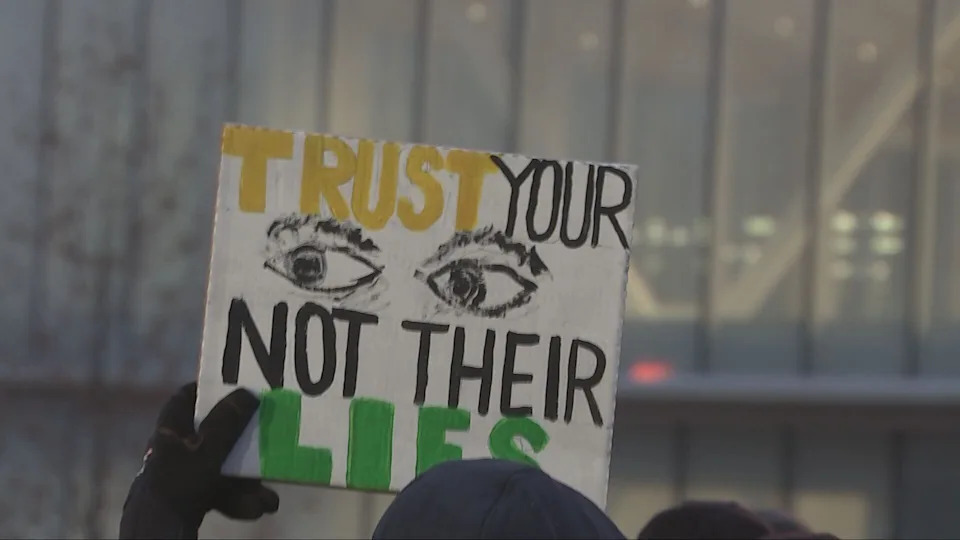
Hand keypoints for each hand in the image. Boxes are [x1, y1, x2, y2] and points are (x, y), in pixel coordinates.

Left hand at [120, 383, 278, 537]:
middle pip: (213, 434)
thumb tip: (247, 393)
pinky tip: (260, 508)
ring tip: (269, 495)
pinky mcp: (190, 499)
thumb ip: (227, 422)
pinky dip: (239, 499)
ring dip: (247, 480)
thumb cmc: (179, 484)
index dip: (207, 390)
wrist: (159, 530)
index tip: (234, 387)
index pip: (185, 398)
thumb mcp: (207, 449)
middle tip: (264, 437)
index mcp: (169, 430)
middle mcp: (174, 450)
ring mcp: (181, 476)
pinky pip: (220, 492)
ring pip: (222, 468)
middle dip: (243, 443)